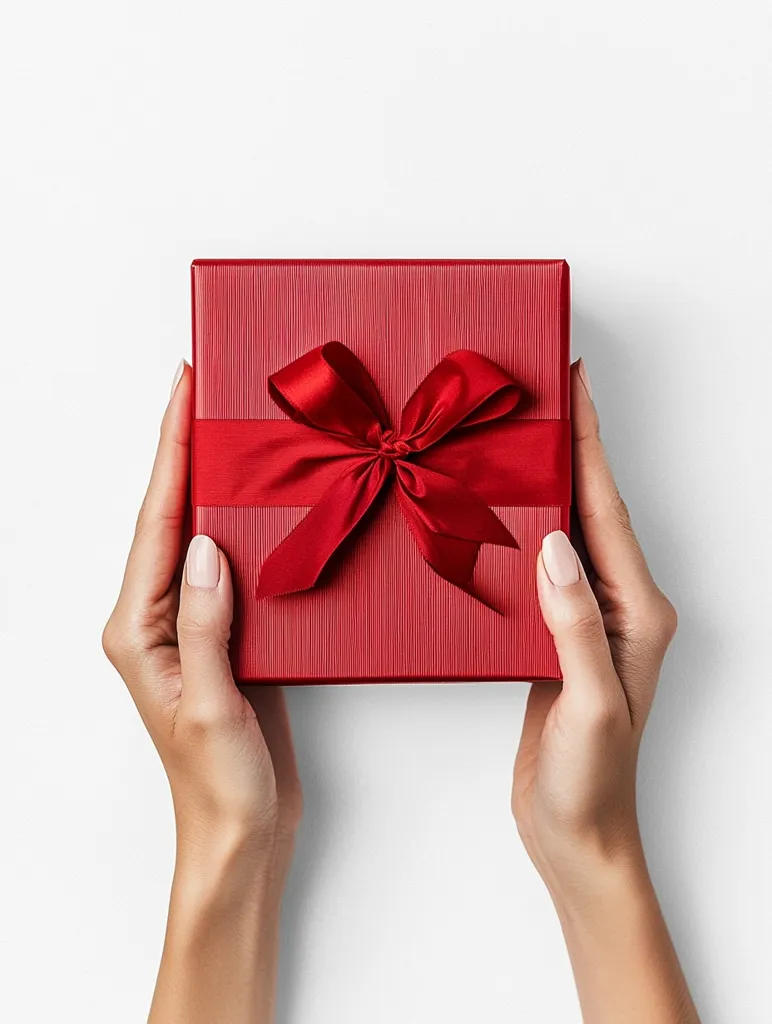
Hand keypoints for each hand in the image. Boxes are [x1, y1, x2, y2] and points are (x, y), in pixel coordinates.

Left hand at [102, 361, 301, 1023]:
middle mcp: (154, 618)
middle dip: (182, 449)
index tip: (181, 393)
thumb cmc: (216, 782)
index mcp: (136, 629)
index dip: (169, 453)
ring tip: (228, 426)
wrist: (239, 831)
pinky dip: (241, 523)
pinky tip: (257, 501)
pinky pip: (228, 564)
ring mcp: (189, 623)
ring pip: (198, 534)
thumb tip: (207, 545)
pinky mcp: (223, 634)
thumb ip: (205, 623)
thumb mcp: (211, 704)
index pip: (156, 524)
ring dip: (211, 480)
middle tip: (201, 387)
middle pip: (168, 517)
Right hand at [512, 359, 676, 893]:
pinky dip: (522, 530)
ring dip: (545, 483)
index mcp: (637, 612)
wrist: (576, 833)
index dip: (590, 445)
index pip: (607, 511)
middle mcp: (618, 607)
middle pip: (592, 509)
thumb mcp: (591, 702)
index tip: (576, 388)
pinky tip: (501, 513)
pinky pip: (540, 568)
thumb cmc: (593, 780)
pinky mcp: (555, 636)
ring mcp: (586, 620)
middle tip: (546, 393)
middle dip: (572, 447)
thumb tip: (554, 544)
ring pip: (564, 532)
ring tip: (518, 437)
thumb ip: (576, 623)